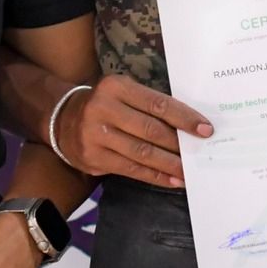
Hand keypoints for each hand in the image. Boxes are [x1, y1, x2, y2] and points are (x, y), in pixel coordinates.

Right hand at [54, 74, 210, 187]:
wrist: (61, 118)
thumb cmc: (105, 105)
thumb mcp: (122, 93)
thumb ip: (149, 105)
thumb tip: (188, 126)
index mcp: (116, 87)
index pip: (158, 104)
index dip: (184, 118)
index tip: (205, 129)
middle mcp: (103, 109)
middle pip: (151, 129)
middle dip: (179, 144)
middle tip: (201, 153)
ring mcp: (95, 135)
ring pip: (142, 152)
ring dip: (170, 164)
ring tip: (189, 171)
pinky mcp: (93, 158)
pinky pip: (131, 169)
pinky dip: (155, 176)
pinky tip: (171, 180)